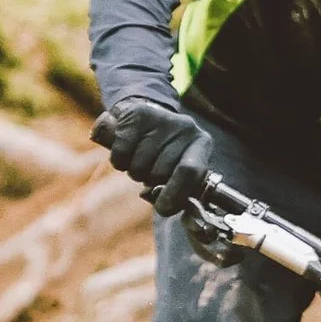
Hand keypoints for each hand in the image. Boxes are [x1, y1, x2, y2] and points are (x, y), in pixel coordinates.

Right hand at [93, 95, 212, 217]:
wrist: (144, 119)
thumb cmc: (163, 154)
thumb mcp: (176, 172)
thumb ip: (174, 193)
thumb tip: (163, 205)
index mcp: (201, 144)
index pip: (190, 171)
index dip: (175, 194)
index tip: (162, 208)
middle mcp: (185, 127)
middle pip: (160, 172)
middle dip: (150, 180)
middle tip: (150, 170)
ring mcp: (162, 118)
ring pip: (139, 165)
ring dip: (135, 171)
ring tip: (139, 158)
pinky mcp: (137, 114)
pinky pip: (121, 153)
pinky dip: (119, 161)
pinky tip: (126, 150)